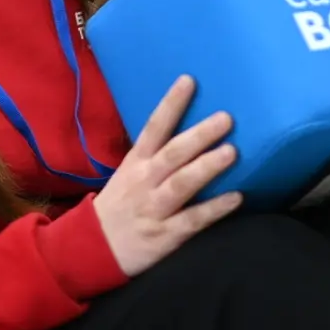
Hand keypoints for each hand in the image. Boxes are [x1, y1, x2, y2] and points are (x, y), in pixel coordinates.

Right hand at [93, 75, 242, 277]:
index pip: (153, 127)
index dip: (171, 104)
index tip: (189, 81)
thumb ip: (155, 155)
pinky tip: (237, 198)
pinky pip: (192, 220)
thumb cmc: (119, 205)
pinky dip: (214, 209)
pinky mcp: (164, 235)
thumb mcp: (128, 173)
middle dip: (199, 136)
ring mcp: (154, 208)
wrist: (92, 249)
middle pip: (173, 154)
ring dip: (206, 168)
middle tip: (226, 118)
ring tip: (231, 152)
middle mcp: (145, 181)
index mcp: (136, 162)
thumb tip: (193, 129)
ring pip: (181, 185)